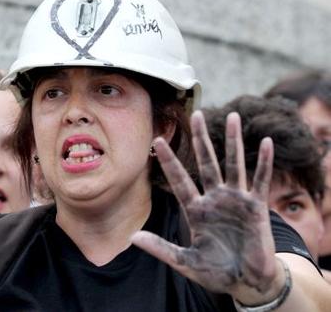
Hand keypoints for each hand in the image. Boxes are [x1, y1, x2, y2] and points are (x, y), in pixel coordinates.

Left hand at [132, 111, 283, 304]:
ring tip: (234, 116)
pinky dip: (264, 162)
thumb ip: (161, 248)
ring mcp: (236, 200)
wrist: (246, 282)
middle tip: (196, 114)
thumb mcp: (185, 262)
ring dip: (234, 141)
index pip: (179, 180)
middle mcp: (215, 199)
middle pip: (206, 162)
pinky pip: (260, 180)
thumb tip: (132, 238)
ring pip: (233, 164)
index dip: (169, 161)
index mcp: (195, 210)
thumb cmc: (216, 272)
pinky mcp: (256, 207)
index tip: (158, 140)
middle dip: (201, 139)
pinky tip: (265, 142)